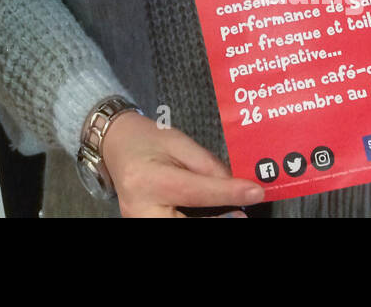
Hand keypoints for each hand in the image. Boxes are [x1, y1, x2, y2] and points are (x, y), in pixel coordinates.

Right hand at [99, 111, 264, 217]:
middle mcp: (140, 208)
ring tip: (232, 217)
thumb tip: (237, 186)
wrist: (114, 145)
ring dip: (208, 226)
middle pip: (185, 226)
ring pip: (179, 231)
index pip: (196, 192)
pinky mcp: (141, 226)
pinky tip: (214, 218)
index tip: (256, 192)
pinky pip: (172, 229)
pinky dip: (195, 225)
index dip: (229, 193)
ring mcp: (138, 222)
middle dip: (217, 224)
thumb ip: (208, 165)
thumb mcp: (179, 142)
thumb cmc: (147, 139)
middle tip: (242, 216)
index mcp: (149, 180)